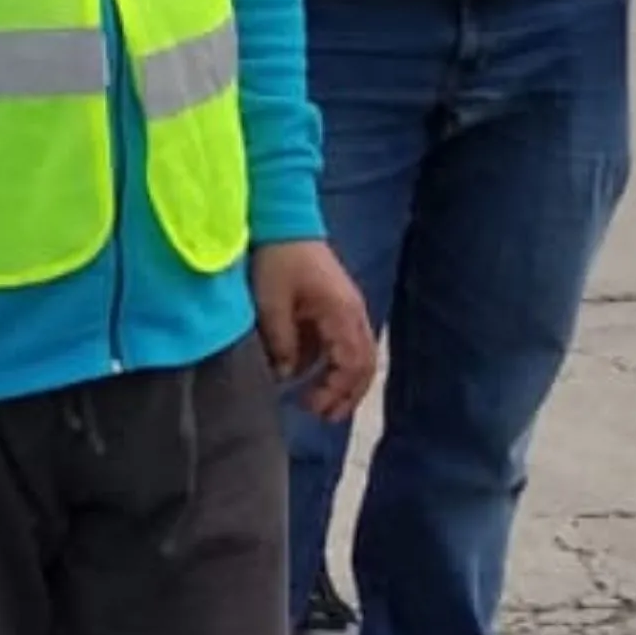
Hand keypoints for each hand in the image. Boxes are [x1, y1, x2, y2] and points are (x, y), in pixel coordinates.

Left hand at [251, 239, 378, 421]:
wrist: (283, 217)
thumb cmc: (278, 258)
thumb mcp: (271, 303)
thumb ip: (281, 343)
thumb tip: (287, 375)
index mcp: (342, 314)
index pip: (352, 365)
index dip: (336, 392)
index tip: (312, 408)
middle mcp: (353, 314)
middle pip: (363, 364)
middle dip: (347, 394)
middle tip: (323, 417)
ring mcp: (347, 308)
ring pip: (357, 355)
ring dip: (342, 382)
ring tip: (321, 405)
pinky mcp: (335, 304)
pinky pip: (342, 342)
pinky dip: (332, 363)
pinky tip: (308, 374)